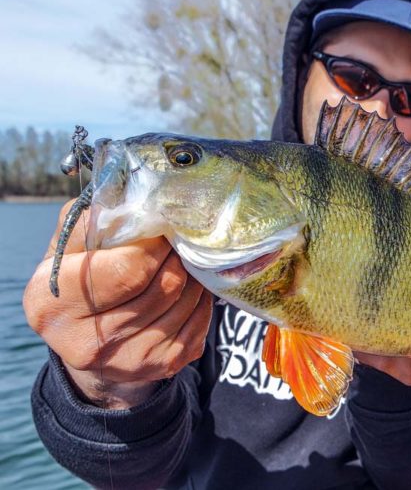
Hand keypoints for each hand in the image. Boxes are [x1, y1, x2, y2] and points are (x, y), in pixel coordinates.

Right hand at [24, 200, 212, 408]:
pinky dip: (200, 296)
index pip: (129, 270)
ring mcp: (130, 361)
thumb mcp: (70, 249)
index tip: (161, 230)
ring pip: (186, 300)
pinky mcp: (164, 366)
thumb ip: (93, 220)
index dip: (154, 244)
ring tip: (181, 259)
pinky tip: (186, 285)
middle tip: (177, 240)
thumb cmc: (80, 282)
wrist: (92, 343)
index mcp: (53, 305)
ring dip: (191, 274)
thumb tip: (136, 200)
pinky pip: (201, 318)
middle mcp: (87, 343)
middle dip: (176, 256)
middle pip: (164, 286)